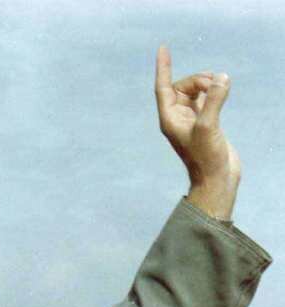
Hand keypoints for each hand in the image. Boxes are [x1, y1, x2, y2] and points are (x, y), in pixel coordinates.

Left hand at [155, 45, 239, 218]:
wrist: (216, 179)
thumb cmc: (206, 158)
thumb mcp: (208, 127)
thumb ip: (214, 101)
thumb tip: (220, 78)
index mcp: (169, 119)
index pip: (162, 87)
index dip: (163, 67)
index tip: (163, 49)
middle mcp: (177, 118)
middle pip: (181, 87)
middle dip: (197, 79)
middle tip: (213, 84)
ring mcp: (191, 120)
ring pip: (194, 92)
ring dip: (205, 84)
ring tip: (221, 86)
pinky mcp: (205, 123)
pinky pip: (204, 100)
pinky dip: (212, 92)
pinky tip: (222, 89)